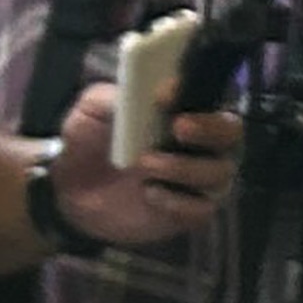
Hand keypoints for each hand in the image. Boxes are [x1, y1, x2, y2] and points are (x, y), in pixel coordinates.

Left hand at [49, 82, 243, 249]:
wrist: (70, 191)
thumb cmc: (90, 141)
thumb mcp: (92, 110)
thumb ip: (113, 97)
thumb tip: (139, 90)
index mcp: (183, 111)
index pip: (209, 96)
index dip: (196, 92)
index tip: (164, 95)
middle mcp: (201, 144)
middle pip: (232, 133)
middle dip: (210, 129)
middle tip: (178, 127)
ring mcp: (199, 180)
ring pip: (220, 173)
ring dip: (185, 168)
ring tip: (146, 164)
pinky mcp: (190, 213)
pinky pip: (202, 209)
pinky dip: (179, 202)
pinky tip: (150, 194)